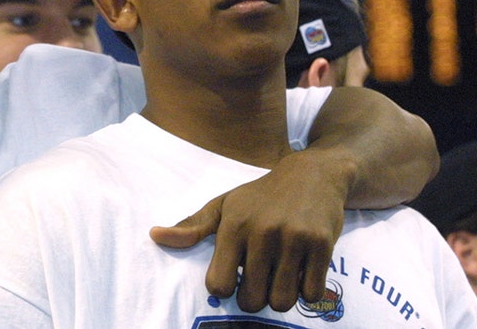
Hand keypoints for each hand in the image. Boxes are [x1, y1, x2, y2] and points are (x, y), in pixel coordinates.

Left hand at [149, 151, 345, 311]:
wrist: (313, 175)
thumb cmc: (261, 196)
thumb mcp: (225, 204)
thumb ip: (192, 226)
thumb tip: (155, 236)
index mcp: (234, 225)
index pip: (219, 283)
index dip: (224, 287)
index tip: (233, 278)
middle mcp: (262, 232)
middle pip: (251, 299)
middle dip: (253, 298)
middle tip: (259, 282)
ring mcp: (294, 239)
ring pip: (281, 301)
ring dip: (280, 298)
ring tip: (279, 278)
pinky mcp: (322, 246)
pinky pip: (311, 294)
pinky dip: (305, 292)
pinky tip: (301, 273)